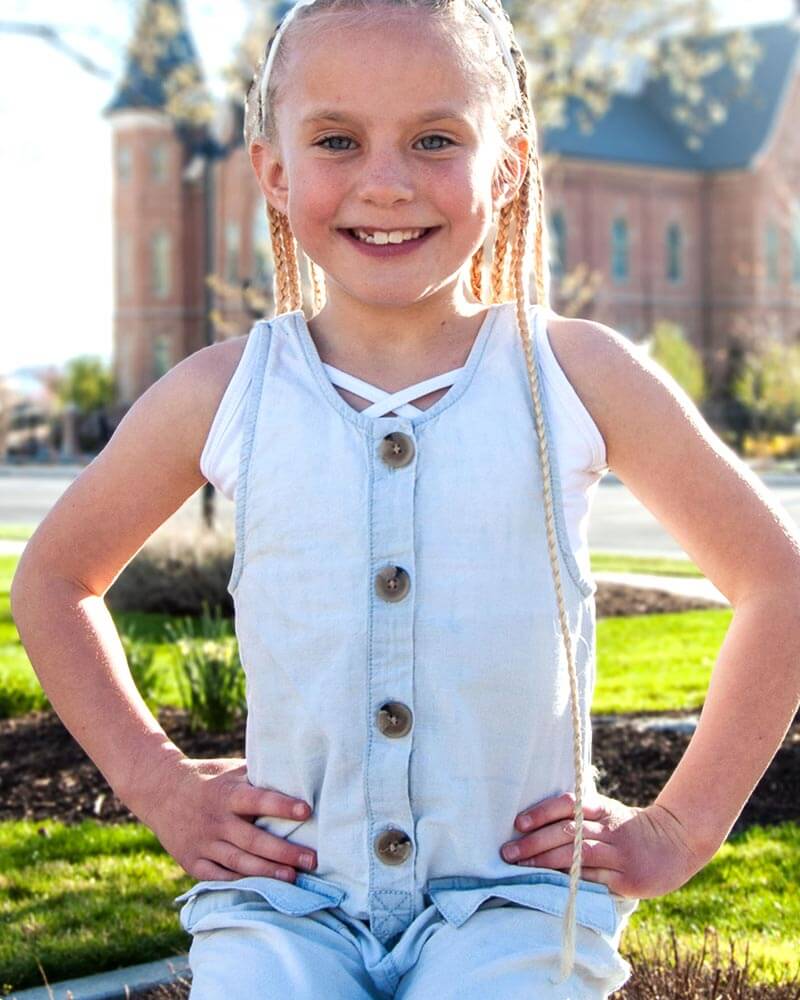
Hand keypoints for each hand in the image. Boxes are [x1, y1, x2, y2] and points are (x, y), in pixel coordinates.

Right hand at [128, 755, 317, 882]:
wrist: (159, 790)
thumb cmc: (209, 778)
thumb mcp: (230, 770)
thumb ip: (258, 776)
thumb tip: (297, 774)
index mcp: (227, 794)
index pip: (258, 800)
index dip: (282, 806)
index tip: (307, 811)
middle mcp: (215, 820)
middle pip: (253, 839)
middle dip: (283, 851)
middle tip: (312, 860)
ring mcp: (202, 843)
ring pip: (238, 862)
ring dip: (266, 872)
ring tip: (292, 878)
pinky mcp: (192, 861)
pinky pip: (218, 876)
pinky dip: (239, 883)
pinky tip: (261, 889)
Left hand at [500, 791, 713, 898]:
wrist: (675, 843)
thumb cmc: (628, 828)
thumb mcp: (608, 813)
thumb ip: (579, 816)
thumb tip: (533, 824)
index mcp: (603, 808)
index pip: (568, 804)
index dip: (542, 812)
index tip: (518, 823)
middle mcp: (609, 827)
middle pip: (566, 831)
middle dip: (534, 842)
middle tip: (507, 852)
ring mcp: (619, 854)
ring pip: (577, 854)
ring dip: (545, 861)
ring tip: (520, 868)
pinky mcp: (627, 878)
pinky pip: (593, 879)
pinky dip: (570, 881)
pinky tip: (549, 884)